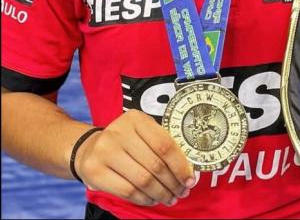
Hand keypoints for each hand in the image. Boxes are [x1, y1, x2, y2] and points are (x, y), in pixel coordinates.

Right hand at [74, 110, 194, 206]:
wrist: (89, 148)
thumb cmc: (125, 142)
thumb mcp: (143, 133)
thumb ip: (163, 146)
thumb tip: (188, 172)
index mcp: (135, 119)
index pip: (165, 145)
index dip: (180, 165)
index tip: (190, 179)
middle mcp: (118, 133)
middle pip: (155, 165)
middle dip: (173, 183)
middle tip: (182, 192)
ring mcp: (104, 152)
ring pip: (143, 180)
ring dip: (161, 193)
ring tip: (170, 198)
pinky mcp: (94, 172)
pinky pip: (127, 191)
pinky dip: (144, 198)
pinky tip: (153, 199)